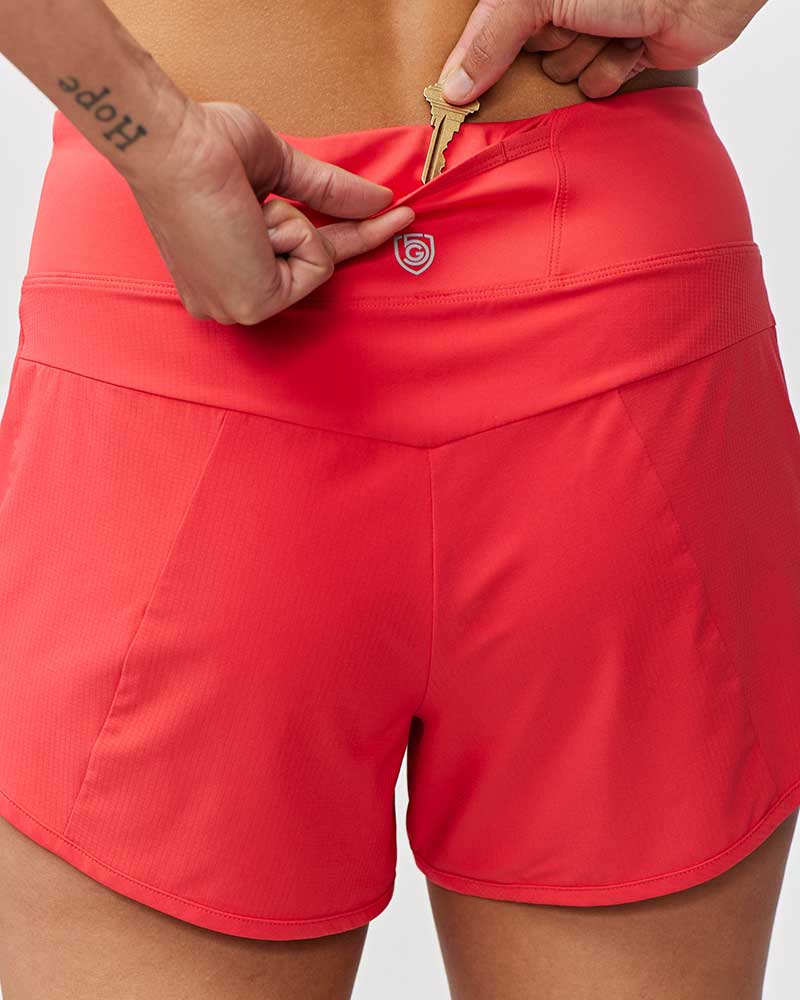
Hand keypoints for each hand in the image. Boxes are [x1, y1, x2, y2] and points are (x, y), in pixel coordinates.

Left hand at [124, 99, 413, 324]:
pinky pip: (315, 263)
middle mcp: (225, 299)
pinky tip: (252, 223)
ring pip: (316, 262)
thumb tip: (381, 201)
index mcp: (221, 271)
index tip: (388, 219)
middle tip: (404, 211)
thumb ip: (326, 191)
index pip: (296, 256)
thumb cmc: (202, 147)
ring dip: (292, 221)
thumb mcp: (276, 167)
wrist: (172, 145)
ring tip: (247, 207)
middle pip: (316, 261)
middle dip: (347, 227)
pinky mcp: (253, 305)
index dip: (346, 235)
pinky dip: (294, 231)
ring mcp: (237, 308)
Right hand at [438, 0, 767, 102]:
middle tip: (573, 24)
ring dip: (583, 58)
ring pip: (562, 73)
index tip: (465, 88)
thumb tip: (451, 89)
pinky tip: (631, 47)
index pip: (490, 27)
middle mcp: (563, 3)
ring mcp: (595, 27)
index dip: (482, 54)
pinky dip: (611, 73)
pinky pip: (596, 87)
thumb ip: (490, 37)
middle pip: (525, 54)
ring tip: (610, 29)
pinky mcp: (627, 53)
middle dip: (548, 46)